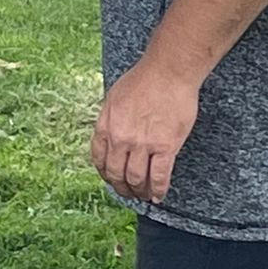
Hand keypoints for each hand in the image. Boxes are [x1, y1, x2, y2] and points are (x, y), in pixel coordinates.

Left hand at [90, 57, 199, 202]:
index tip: (111, 180)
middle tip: (128, 193)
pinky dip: (158, 190)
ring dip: (138, 192)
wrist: (168, 71)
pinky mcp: (165, 146)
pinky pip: (159, 176)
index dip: (105, 175)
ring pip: (136, 179)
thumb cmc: (143, 79)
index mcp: (105, 127)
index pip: (99, 160)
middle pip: (116, 174)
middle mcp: (120, 139)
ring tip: (143, 196)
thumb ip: (110, 120)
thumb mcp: (113, 99)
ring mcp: (142, 144)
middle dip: (121, 188)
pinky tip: (158, 196)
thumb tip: (109, 136)